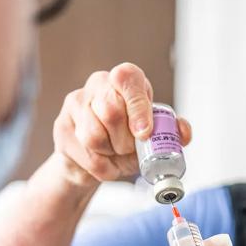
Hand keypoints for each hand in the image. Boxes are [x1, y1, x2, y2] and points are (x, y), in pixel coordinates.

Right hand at [52, 62, 192, 186]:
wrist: (94, 163)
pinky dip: (101, 167)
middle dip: (126, 141)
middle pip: (111, 112)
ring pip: (94, 135)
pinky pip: (86, 154)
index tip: (144, 133)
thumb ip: (171, 132)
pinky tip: (102, 162)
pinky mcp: (62, 126)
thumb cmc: (126, 142)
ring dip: (111, 154)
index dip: (137, 106)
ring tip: (114, 153)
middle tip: (129, 148)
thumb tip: (183, 131)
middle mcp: (98, 84)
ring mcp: (76, 103)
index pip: (127, 78)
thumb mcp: (152, 137)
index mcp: (125, 80)